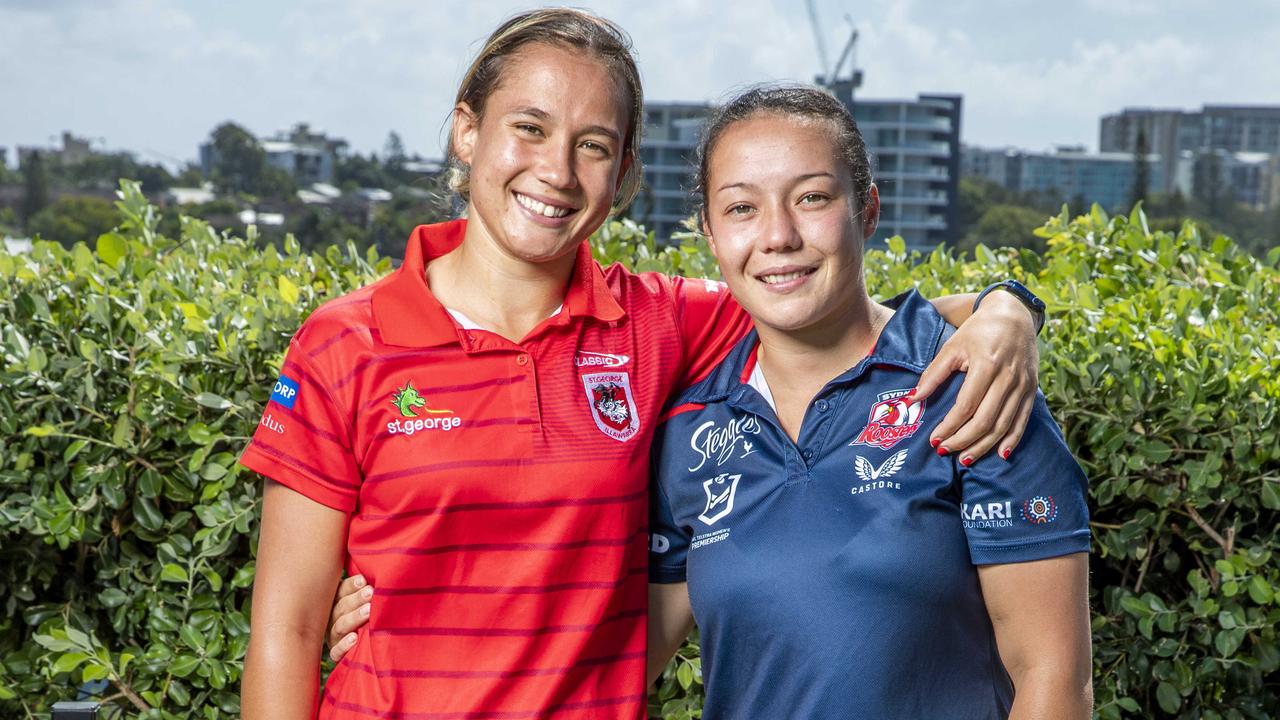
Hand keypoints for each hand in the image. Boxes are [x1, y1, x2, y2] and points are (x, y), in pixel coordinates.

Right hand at [326, 574, 372, 662]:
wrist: (372, 652)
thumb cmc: (373, 616)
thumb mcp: (371, 601)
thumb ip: (371, 588)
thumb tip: (382, 570)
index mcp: (339, 602)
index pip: (341, 591)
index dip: (351, 585)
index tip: (364, 580)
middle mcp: (333, 618)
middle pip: (341, 607)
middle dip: (356, 599)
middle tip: (371, 592)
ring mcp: (333, 637)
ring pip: (339, 626)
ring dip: (353, 618)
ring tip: (368, 611)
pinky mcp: (336, 654)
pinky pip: (336, 652)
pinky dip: (344, 645)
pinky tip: (354, 638)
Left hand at [915, 291, 1038, 462]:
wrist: (1014, 315)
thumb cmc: (978, 331)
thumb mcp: (952, 346)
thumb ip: (933, 374)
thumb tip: (912, 400)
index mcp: (986, 365)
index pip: (966, 406)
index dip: (949, 426)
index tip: (934, 440)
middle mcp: (1008, 377)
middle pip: (985, 420)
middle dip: (963, 441)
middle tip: (944, 451)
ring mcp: (1023, 385)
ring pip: (1003, 425)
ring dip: (983, 446)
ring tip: (964, 459)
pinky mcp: (1032, 389)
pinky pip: (1023, 420)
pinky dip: (1012, 440)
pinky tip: (999, 454)